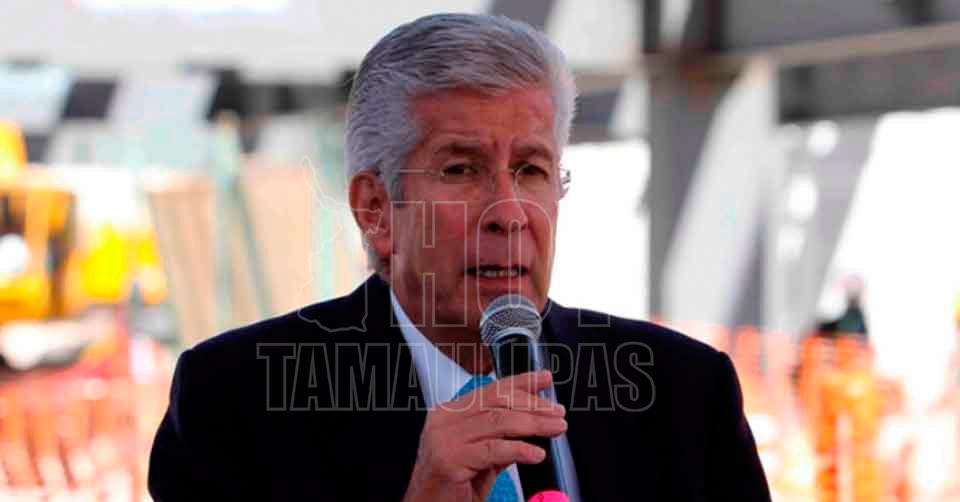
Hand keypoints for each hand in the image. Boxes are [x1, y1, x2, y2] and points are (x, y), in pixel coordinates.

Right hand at [401, 370, 566, 501]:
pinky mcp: (450, 460)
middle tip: (557, 412)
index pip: (491, 390)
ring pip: (498, 422)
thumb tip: (531, 423)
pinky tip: (536, 454)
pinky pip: (492, 450)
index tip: (545, 379)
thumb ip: (502, 438)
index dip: (521, 382)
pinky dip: (519, 449)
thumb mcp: (482, 458)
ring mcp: (445, 439)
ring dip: (533, 424)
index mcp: (450, 413)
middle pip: (497, 402)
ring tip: (555, 428)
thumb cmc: (450, 487)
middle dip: (533, 405)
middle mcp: (444, 421)